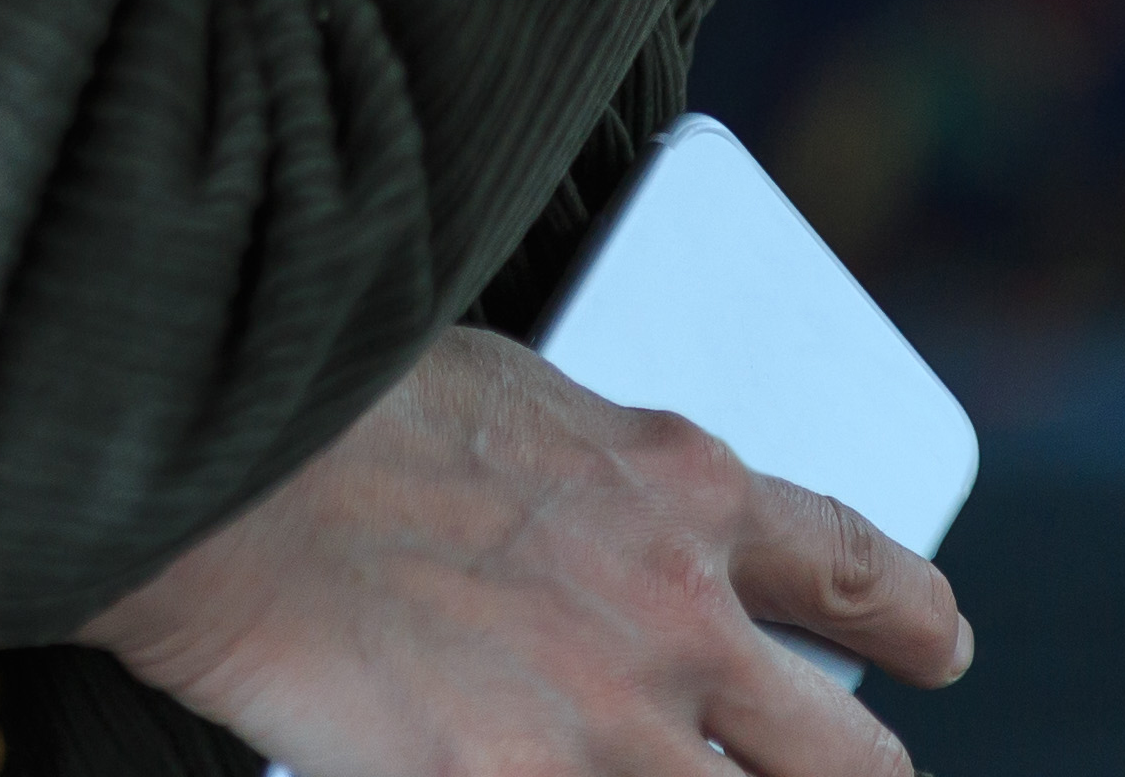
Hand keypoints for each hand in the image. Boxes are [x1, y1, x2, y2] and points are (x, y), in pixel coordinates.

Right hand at [80, 327, 968, 776]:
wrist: (188, 457)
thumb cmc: (301, 396)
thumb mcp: (494, 387)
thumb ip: (578, 467)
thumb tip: (585, 507)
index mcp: (677, 486)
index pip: (859, 569)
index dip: (915, 623)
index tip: (936, 646)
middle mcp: (678, 617)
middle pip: (850, 758)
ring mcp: (612, 729)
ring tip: (667, 775)